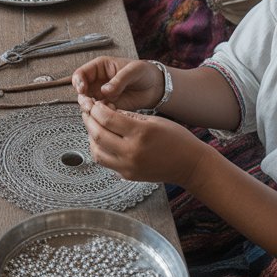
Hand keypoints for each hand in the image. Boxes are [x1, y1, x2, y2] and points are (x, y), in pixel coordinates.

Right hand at [72, 55, 164, 108]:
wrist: (155, 86)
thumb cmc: (144, 72)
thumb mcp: (133, 71)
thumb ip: (119, 80)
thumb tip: (105, 91)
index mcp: (99, 68)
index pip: (80, 74)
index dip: (78, 82)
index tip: (82, 89)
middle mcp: (97, 82)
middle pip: (81, 91)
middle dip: (83, 98)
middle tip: (89, 104)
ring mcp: (102, 95)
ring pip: (88, 103)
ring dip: (92, 108)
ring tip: (103, 108)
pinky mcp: (109, 106)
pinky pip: (100, 112)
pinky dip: (103, 114)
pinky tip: (112, 111)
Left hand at [80, 98, 205, 185]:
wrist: (190, 166)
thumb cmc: (176, 139)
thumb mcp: (153, 120)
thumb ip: (128, 116)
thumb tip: (105, 110)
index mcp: (141, 133)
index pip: (106, 118)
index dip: (95, 108)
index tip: (92, 101)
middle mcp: (132, 152)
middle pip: (97, 133)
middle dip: (88, 119)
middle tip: (86, 109)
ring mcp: (128, 166)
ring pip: (96, 150)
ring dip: (90, 135)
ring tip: (92, 123)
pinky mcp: (127, 175)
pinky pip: (104, 161)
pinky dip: (98, 148)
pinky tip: (100, 138)